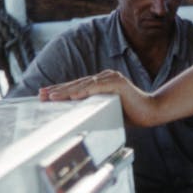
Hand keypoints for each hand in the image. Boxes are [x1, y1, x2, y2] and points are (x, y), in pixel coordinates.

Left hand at [39, 71, 158, 125]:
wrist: (151, 111)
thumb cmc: (131, 113)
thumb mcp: (108, 110)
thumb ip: (94, 108)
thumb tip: (77, 115)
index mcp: (101, 83)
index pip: (77, 86)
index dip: (60, 91)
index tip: (45, 95)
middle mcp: (105, 77)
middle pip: (76, 84)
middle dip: (57, 90)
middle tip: (40, 95)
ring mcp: (111, 78)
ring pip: (83, 85)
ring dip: (66, 91)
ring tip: (52, 97)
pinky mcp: (117, 83)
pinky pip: (97, 87)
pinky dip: (84, 91)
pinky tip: (73, 95)